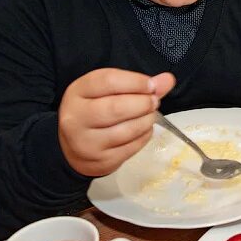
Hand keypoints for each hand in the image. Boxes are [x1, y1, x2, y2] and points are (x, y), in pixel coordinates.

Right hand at [58, 69, 176, 176]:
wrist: (72, 149)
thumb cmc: (93, 111)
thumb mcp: (105, 91)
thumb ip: (136, 84)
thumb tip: (168, 80)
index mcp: (77, 92)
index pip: (108, 81)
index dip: (136, 82)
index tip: (151, 85)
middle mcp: (76, 118)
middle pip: (117, 107)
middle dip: (143, 103)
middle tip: (154, 102)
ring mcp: (87, 143)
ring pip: (126, 130)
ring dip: (147, 120)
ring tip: (151, 115)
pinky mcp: (101, 161)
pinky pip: (131, 147)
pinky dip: (144, 136)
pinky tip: (144, 129)